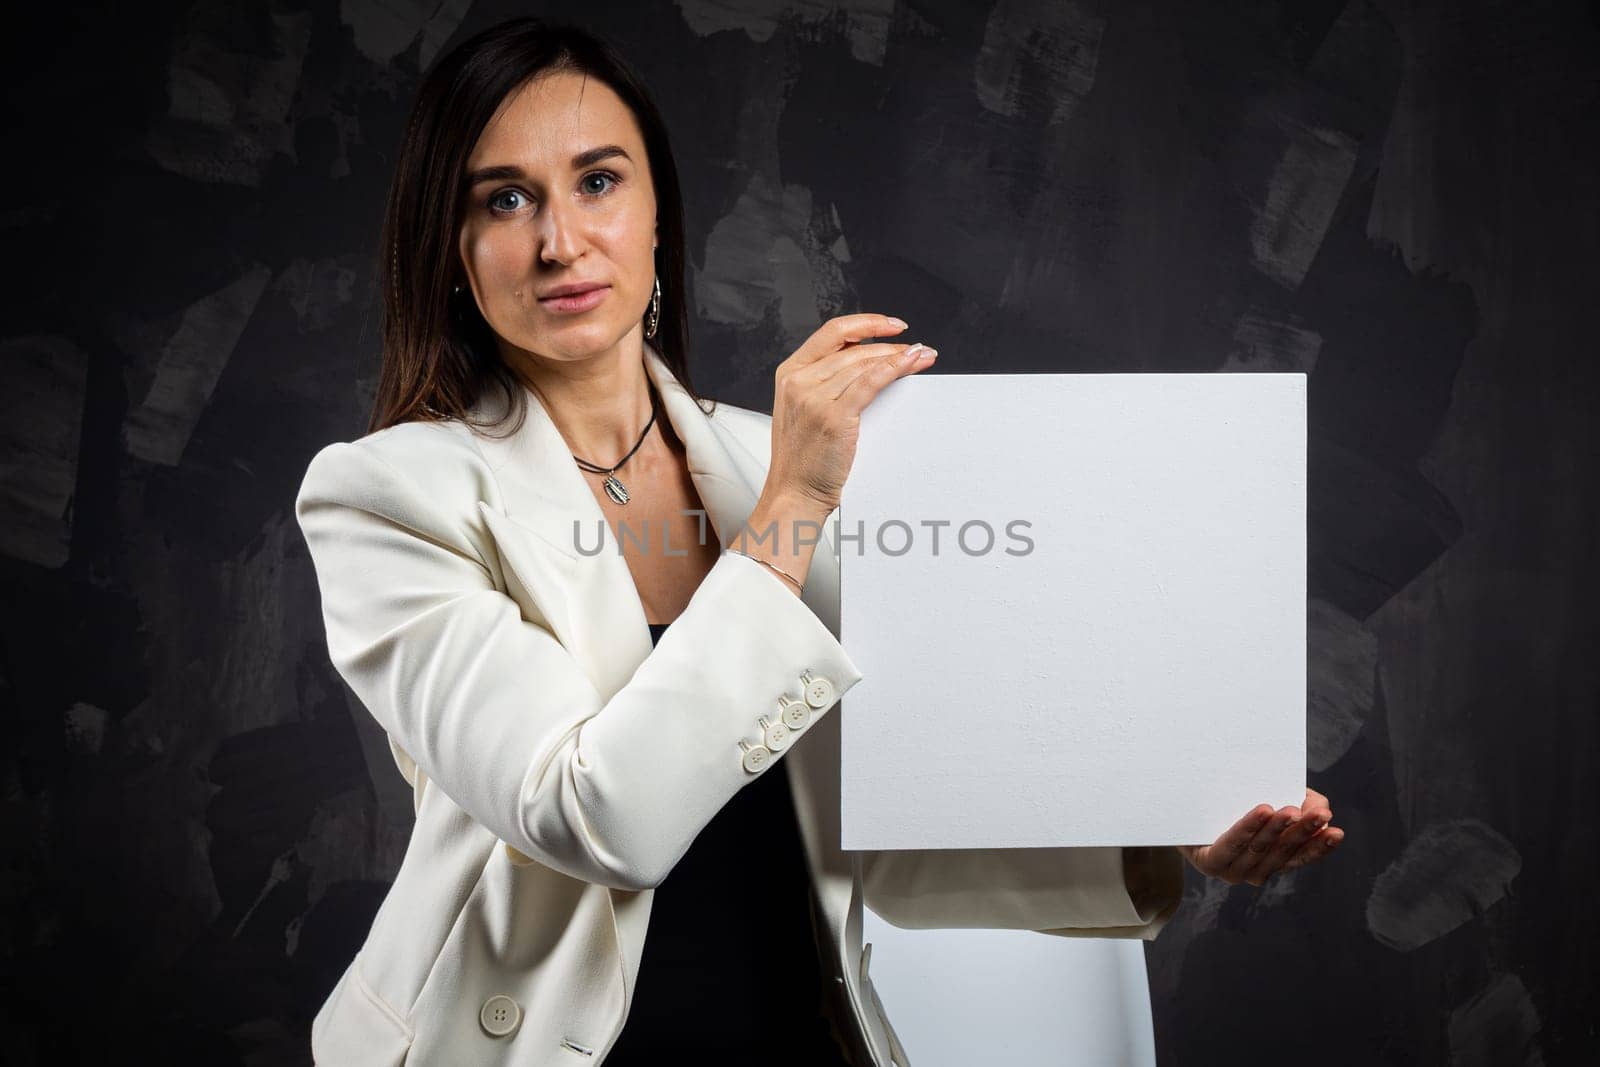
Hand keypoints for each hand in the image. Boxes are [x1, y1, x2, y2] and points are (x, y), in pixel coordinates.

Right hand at [765, 313, 937, 512]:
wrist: (794, 494)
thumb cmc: (803, 459)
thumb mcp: (803, 410)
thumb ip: (826, 383)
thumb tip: (870, 363)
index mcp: (789, 373)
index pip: (832, 333)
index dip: (866, 323)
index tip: (892, 326)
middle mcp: (798, 381)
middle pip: (854, 349)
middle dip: (891, 345)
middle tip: (919, 349)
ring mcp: (814, 398)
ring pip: (865, 364)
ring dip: (899, 356)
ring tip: (922, 357)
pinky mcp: (833, 417)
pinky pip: (870, 383)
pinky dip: (894, 369)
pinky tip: (910, 363)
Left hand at [1175, 788, 1344, 886]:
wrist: (1180, 805)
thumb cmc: (1231, 801)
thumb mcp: (1270, 797)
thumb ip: (1300, 802)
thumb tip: (1321, 808)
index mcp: (1272, 860)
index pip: (1302, 856)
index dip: (1320, 846)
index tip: (1337, 831)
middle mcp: (1254, 871)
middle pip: (1283, 852)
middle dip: (1303, 832)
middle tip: (1320, 815)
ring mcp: (1231, 870)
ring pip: (1259, 848)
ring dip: (1277, 829)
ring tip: (1290, 810)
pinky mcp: (1209, 861)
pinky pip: (1232, 845)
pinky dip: (1248, 827)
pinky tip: (1263, 811)